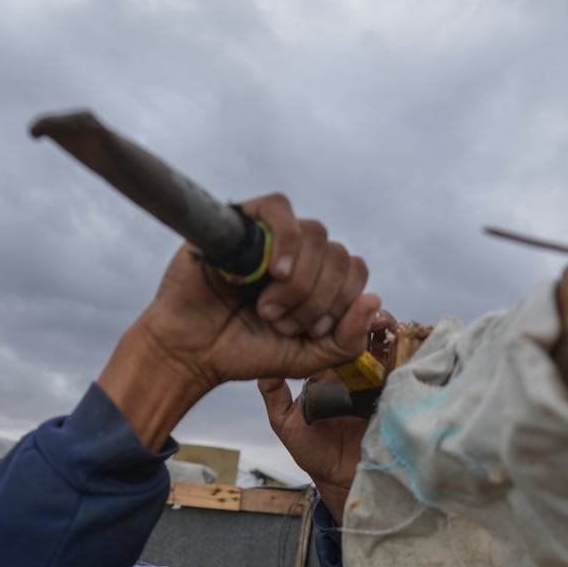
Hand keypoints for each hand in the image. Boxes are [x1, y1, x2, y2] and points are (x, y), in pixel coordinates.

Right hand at [98, 194, 382, 447]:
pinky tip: (276, 271)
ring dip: (299, 282)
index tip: (312, 331)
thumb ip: (347, 340)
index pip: (355, 269)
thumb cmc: (245, 351)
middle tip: (282, 324)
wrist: (191, 352)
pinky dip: (286, 240)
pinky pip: (279, 208)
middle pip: (338, 254)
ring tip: (268, 308)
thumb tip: (376, 301)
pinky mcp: (242, 220)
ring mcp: (271, 235)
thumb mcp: (307, 357)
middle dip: (317, 299)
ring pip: (315, 235)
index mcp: (317, 278)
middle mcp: (297, 252)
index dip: (343, 301)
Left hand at [258, 311, 395, 523]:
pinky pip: (406, 366)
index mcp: (327, 370)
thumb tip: (262, 368)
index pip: (333, 334)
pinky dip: (410, 350)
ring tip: (387, 325)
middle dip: (368, 317)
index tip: (340, 309)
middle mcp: (354, 370)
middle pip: (363, 332)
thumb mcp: (285, 422)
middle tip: (369, 314)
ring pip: (387, 343)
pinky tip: (406, 342)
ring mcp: (377, 380)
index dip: (338, 318)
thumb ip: (275, 394)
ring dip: (390, 329)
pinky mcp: (397, 393)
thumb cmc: (314, 452)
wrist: (344, 479)